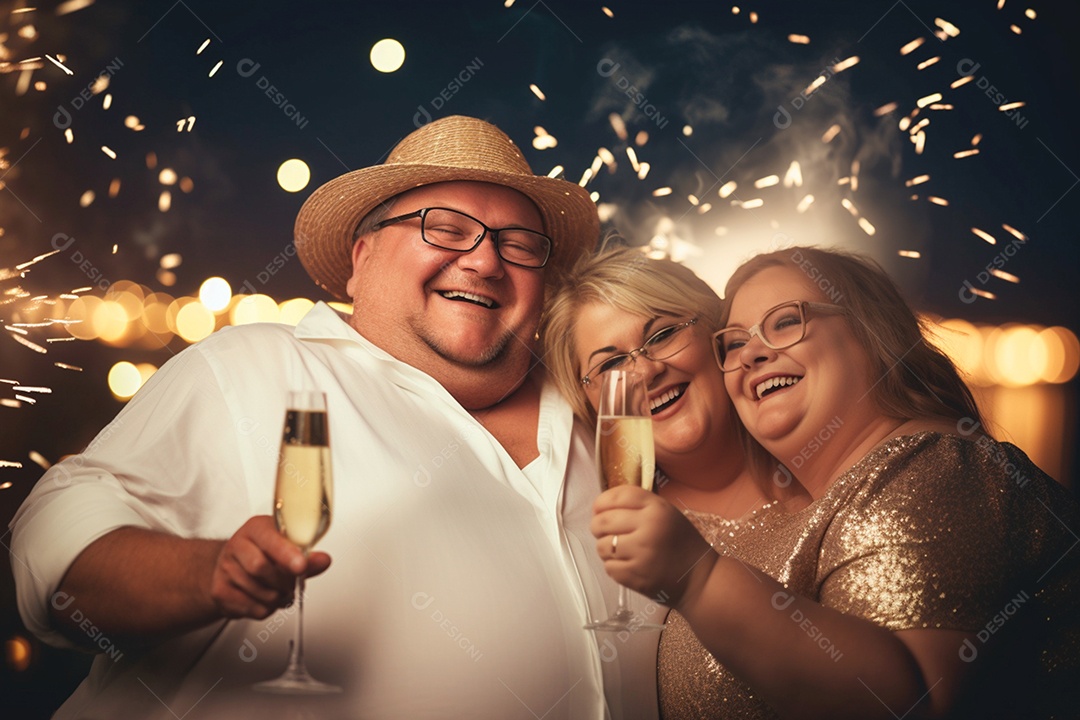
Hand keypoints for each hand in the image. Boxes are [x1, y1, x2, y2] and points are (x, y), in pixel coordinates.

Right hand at [208, 516, 330, 619]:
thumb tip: (323, 560)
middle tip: (293, 583)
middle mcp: (237, 545)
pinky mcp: (220, 591)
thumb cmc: (264, 552)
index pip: (270, 539)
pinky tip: (266, 598)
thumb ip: (307, 555)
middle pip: (260, 568)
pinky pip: (251, 608)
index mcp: (256, 528)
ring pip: (258, 592)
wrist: (233, 564)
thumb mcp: (287, 546)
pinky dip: (267, 608)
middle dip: (283, 581)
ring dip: (278, 597)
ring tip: (281, 590)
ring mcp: (225, 569)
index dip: (287, 554)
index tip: (301, 566)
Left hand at [590, 486, 714, 606]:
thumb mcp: (667, 514)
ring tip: (620, 550)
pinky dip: (614, 566)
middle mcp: (648, 527)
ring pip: (602, 546)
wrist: (700, 579)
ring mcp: (640, 553)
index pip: (618, 496)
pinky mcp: (635, 576)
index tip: (598, 508)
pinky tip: (628, 564)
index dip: (602, 501)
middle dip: (598, 526)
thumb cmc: (682, 543)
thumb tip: (601, 507)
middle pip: (603, 520)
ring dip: (606, 548)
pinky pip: (608, 567)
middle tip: (603, 531)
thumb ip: (639, 506)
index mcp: (657, 508)